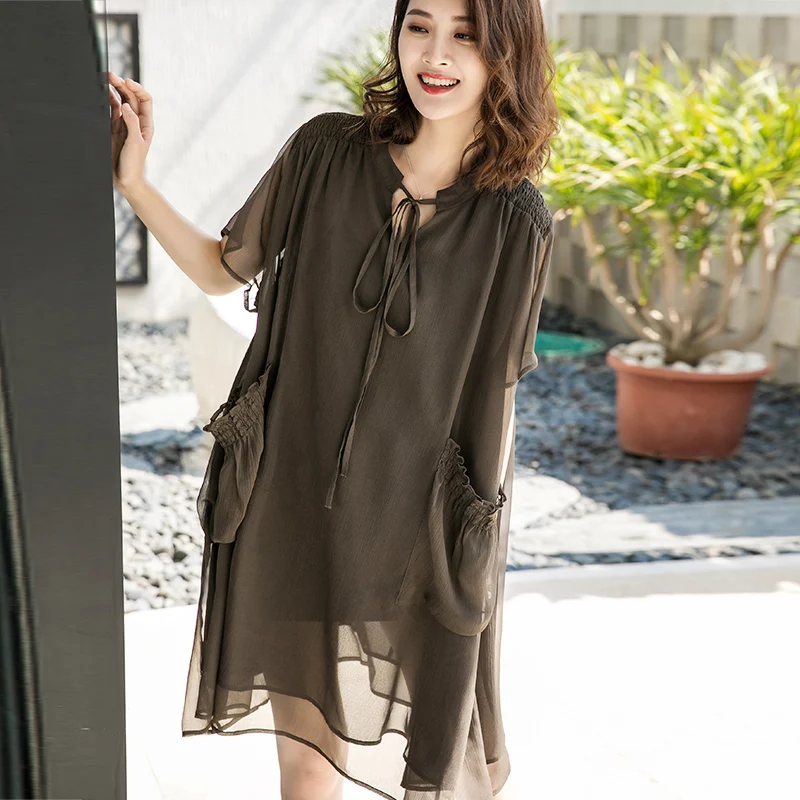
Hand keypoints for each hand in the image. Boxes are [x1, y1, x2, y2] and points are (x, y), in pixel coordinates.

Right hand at [108, 71, 153, 191]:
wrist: (126, 180)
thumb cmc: (134, 164)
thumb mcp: (135, 142)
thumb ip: (132, 123)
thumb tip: (127, 105)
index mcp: (146, 124)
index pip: (145, 100)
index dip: (137, 89)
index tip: (126, 82)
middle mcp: (136, 122)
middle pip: (131, 98)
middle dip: (123, 85)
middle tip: (111, 76)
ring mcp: (124, 124)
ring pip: (120, 102)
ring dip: (114, 90)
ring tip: (106, 79)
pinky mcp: (113, 129)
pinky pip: (111, 111)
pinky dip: (108, 101)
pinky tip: (103, 92)